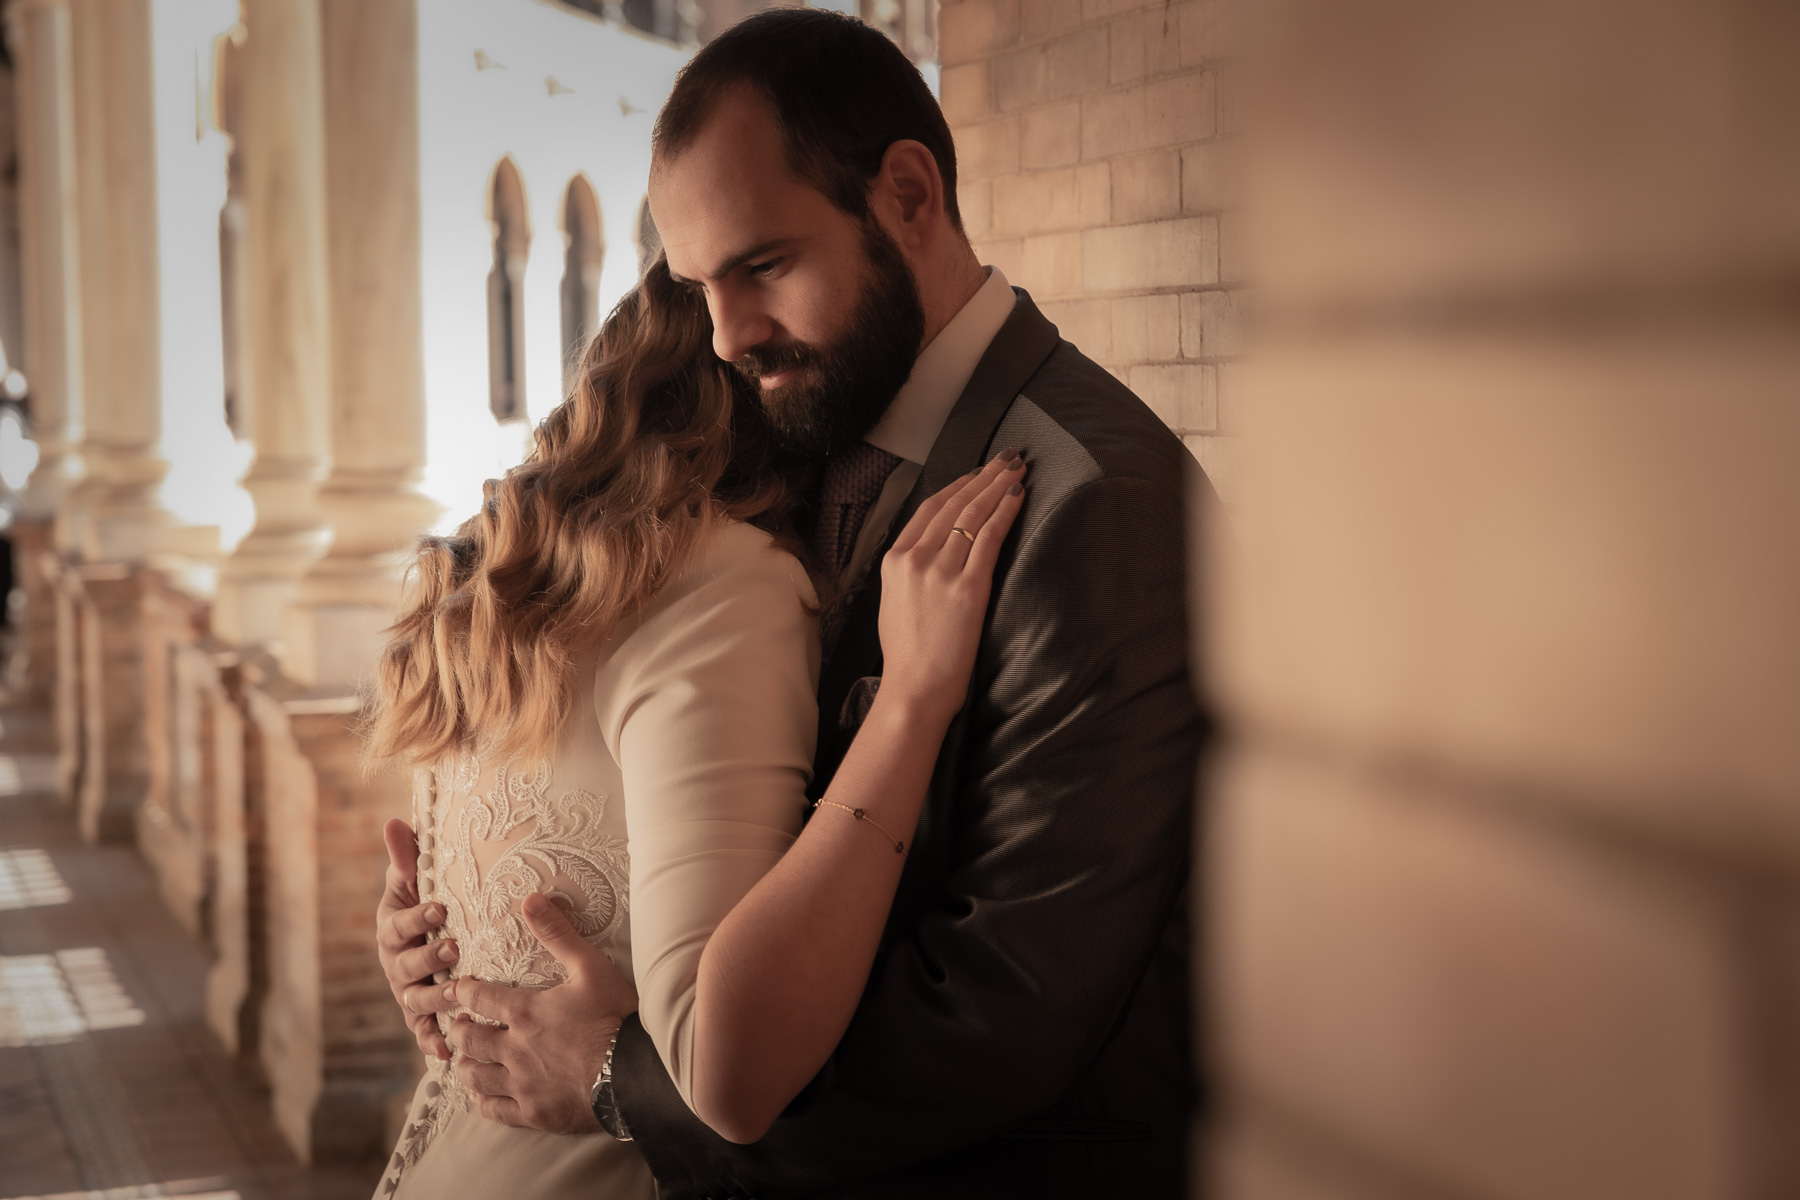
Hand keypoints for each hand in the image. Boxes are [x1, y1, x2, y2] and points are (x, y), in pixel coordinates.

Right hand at [376, 818, 458, 1060]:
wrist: (431, 939)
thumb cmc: (427, 905)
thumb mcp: (416, 882)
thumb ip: (407, 857)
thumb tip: (395, 822)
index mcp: (392, 929)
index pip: (398, 924)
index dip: (416, 917)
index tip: (439, 907)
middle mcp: (396, 964)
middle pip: (405, 966)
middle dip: (428, 958)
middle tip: (454, 948)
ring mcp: (408, 992)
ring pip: (416, 1000)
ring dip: (435, 998)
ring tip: (458, 993)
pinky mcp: (422, 1016)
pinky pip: (424, 1032)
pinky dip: (432, 1042)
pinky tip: (445, 1051)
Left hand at [449, 892, 639, 1133]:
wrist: (634, 1074)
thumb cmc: (614, 1017)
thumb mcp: (591, 967)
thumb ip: (558, 934)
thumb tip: (530, 898)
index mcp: (524, 1012)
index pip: (478, 997)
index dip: (463, 990)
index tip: (458, 987)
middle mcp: (513, 1048)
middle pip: (468, 1038)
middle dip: (458, 1028)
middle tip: (458, 1024)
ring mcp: (521, 1083)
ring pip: (474, 1076)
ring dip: (465, 1064)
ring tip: (465, 1057)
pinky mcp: (533, 1112)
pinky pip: (493, 1109)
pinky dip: (482, 1100)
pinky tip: (481, 1095)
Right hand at [877, 449, 1027, 721]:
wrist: (915, 688)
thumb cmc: (908, 656)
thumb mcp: (894, 603)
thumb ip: (910, 574)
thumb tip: (931, 555)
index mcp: (894, 560)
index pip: (930, 509)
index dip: (958, 486)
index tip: (978, 473)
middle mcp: (915, 559)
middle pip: (955, 504)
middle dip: (984, 477)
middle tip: (1006, 458)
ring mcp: (941, 571)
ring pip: (973, 515)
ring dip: (998, 487)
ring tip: (1017, 469)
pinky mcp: (968, 587)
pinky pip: (990, 537)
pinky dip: (1005, 512)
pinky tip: (1018, 497)